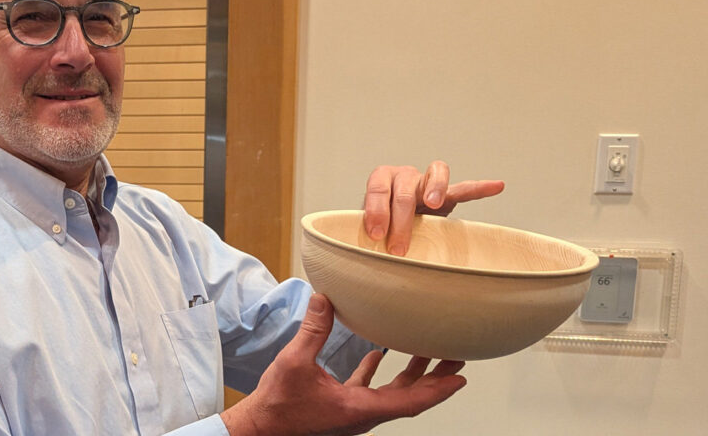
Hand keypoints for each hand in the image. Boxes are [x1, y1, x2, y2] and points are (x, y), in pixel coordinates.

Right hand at [220, 294, 466, 435]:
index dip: (438, 388)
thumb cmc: (278, 405)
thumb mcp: (295, 362)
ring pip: (392, 394)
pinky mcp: (341, 408)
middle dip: (435, 377)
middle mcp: (363, 414)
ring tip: (426, 352)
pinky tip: (378, 355)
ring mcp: (353, 412)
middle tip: (455, 356)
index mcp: (360, 409)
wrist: (259, 429)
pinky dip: (378, 372)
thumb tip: (324, 298)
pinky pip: (369, 390)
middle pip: (410, 397)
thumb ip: (314, 330)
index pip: (411, 401)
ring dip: (411, 374)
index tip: (461, 376)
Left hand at [363, 160, 503, 255]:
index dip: (377, 210)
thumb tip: (365, 255)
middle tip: (398, 248)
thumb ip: (368, 232)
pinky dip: (479, 188)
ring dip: (434, 188)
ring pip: (434, 175)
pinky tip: (497, 186)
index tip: (376, 234)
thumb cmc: (379, 224)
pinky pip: (464, 189)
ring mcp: (426, 182)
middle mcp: (404, 176)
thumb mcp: (368, 225)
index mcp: (381, 179)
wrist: (390, 223)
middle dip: (401, 220)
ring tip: (435, 204)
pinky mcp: (446, 194)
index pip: (378, 189)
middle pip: (405, 191)